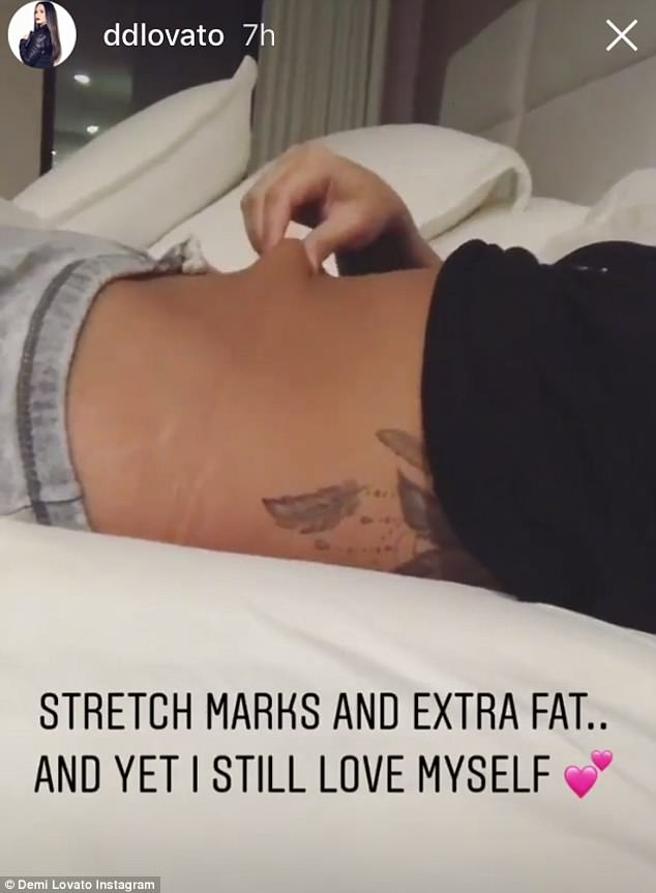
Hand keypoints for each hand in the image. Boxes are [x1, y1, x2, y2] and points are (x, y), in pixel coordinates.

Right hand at [241, 142, 439, 273]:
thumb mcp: (354, 227)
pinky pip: (257, 205)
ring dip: (257, 232)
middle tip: (269, 267)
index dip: (271, 229)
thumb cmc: (371, 214)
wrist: (377, 207)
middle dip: (261, 233)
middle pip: (259, 196)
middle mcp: (294, 158)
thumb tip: (300, 263)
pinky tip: (274, 249)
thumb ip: (325, 242)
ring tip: (272, 260)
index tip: (271, 261)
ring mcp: (283, 167)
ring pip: (253, 201)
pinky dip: (260, 228)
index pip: (280, 195)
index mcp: (315, 163)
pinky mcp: (278, 182)